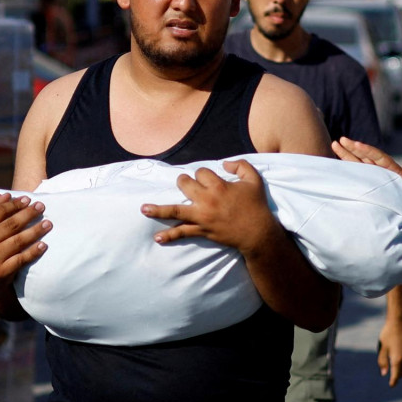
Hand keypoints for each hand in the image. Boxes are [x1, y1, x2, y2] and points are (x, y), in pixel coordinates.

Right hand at [0, 193, 50, 313]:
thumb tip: (5, 195)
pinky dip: (33, 252)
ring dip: (35, 231)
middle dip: (27, 214)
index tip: (28, 199)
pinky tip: (44, 245)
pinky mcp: (2, 271)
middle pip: (10, 225)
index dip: (14, 205)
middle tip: (41, 207)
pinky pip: (21, 259)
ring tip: (48, 223)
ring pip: (18, 241)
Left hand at [141, 160, 279, 254]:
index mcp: (219, 186)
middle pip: (185, 184)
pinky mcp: (202, 230)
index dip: (203, 174)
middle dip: (183, 182)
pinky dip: (169, 236)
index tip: (209, 179)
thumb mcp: (255, 180)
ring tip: (143, 209)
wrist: (258, 233)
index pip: (201, 173)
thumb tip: (224, 163)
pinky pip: (182, 233)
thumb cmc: (256, 206)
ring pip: (175, 210)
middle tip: (186, 185)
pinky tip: (157, 238)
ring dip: (158, 209)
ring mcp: (202, 216)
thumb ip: (241, 166)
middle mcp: (207, 200)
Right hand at [332, 137, 401, 193]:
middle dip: (352, 148)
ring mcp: (373, 174)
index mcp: (390, 168)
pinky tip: (338, 160)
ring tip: (335, 144)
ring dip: (347, 154)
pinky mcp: (368, 182)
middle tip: (340, 139)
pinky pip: (356, 172)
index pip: (376, 156)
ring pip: (358, 161)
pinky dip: (347, 166)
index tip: (355, 144)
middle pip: (364, 155)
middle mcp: (380, 168)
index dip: (366, 150)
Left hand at [378, 317, 401, 387]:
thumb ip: (382, 361)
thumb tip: (384, 373)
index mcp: (397, 359)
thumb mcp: (382, 348)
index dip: (393, 381)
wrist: (399, 321)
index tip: (391, 385)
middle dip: (398, 376)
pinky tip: (401, 361)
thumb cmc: (388, 334)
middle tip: (393, 379)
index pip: (396, 375)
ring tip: (397, 371)